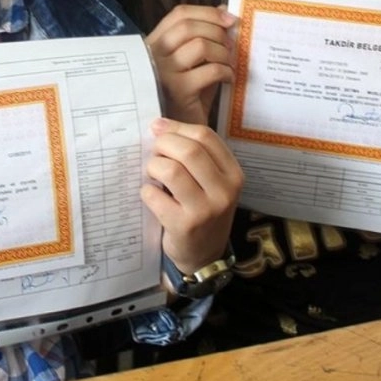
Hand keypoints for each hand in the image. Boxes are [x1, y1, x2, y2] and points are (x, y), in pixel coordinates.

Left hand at [142, 118, 242, 275]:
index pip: (205, 136)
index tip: (159, 128)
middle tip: (154, 152)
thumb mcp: (210, 182)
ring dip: (153, 166)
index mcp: (233, 174)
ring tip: (152, 174)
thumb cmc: (203, 210)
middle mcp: (224, 191)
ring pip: (171, 170)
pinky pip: (154, 195)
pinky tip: (152, 196)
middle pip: (189, 150)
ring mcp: (205, 210)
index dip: (177, 128)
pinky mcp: (184, 226)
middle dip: (163, 144)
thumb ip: (193, 155)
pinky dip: (146, 191)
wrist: (204, 255)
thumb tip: (159, 126)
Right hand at [146, 4, 237, 124]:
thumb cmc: (186, 99)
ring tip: (229, 64)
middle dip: (217, 32)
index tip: (229, 19)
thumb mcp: (194, 65)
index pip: (179, 15)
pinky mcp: (178, 91)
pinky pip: (210, 70)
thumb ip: (205, 39)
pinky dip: (226, 71)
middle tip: (231, 46)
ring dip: (223, 52)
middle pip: (189, 26)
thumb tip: (224, 10)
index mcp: (154, 46)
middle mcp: (153, 57)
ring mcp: (163, 73)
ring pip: (200, 45)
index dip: (207, 12)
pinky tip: (229, 79)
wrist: (178, 135)